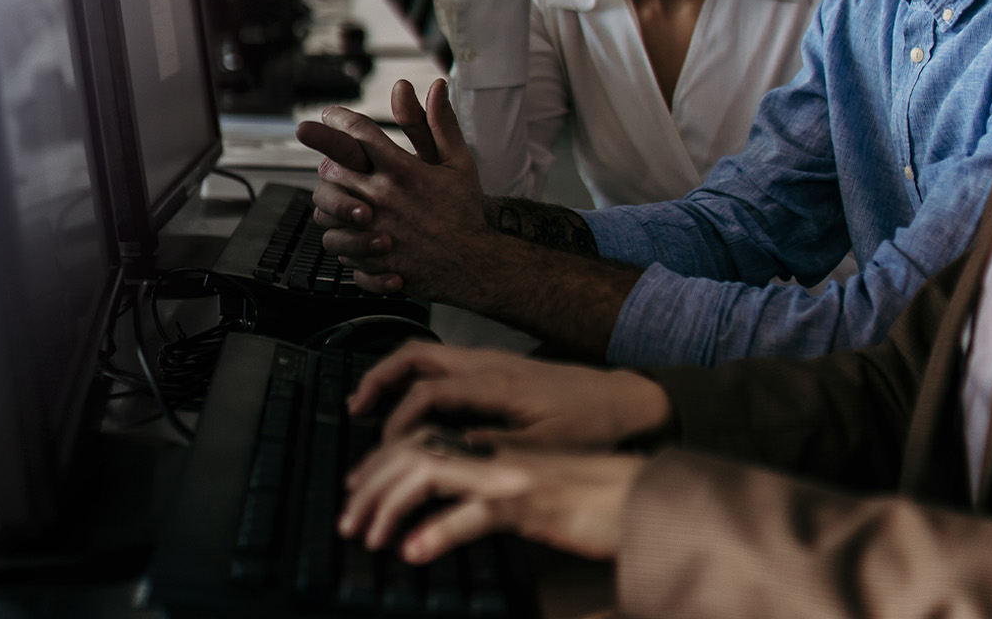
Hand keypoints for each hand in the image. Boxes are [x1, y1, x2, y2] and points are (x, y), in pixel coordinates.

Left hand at [296, 79, 492, 300]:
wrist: (473, 264)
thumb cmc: (465, 211)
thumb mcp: (458, 161)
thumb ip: (440, 123)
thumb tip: (436, 86)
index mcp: (402, 170)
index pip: (357, 133)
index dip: (337, 118)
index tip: (328, 115)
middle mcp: (383, 198)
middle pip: (331, 167)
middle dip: (328, 158)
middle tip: (335, 158)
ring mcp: (372, 230)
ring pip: (324, 209)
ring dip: (329, 200)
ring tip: (343, 195)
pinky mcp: (368, 259)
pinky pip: (334, 243)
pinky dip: (338, 235)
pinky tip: (353, 230)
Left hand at [340, 433, 644, 563]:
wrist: (643, 494)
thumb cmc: (593, 498)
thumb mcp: (531, 494)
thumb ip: (489, 497)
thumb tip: (443, 520)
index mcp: (493, 449)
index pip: (423, 440)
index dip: (381, 461)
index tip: (356, 491)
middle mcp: (495, 453)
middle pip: (415, 450)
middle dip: (371, 481)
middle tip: (348, 518)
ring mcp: (511, 475)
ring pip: (432, 471)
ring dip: (390, 501)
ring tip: (367, 534)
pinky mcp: (531, 503)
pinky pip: (475, 513)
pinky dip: (440, 531)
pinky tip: (414, 551)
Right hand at [347, 341, 672, 450]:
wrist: (625, 398)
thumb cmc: (592, 422)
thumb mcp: (544, 445)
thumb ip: (494, 447)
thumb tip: (447, 454)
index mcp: (497, 381)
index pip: (429, 392)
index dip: (400, 421)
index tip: (388, 451)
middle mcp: (489, 362)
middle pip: (418, 354)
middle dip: (380, 377)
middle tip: (356, 407)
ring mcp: (492, 360)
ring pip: (429, 354)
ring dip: (395, 374)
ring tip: (371, 402)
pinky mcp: (498, 367)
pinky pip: (444, 362)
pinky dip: (417, 376)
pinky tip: (413, 402)